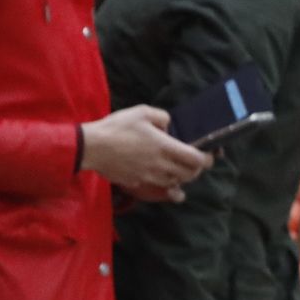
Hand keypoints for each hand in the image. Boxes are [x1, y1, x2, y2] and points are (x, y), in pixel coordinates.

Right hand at [82, 105, 211, 192]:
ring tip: (178, 166)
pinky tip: (163, 176)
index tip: (209, 155)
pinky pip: (159, 187)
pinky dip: (166, 184)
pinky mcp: (137, 183)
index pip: (196, 160)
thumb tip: (170, 126)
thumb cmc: (116, 128)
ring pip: (176, 182)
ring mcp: (149, 177)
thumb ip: (163, 117)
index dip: (207, 159)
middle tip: (195, 161)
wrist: (91, 147)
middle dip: (197, 169)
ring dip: (182, 176)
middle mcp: (160, 165)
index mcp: (165, 147)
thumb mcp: (142, 112)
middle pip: (190, 175)